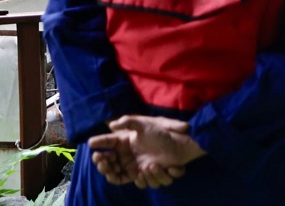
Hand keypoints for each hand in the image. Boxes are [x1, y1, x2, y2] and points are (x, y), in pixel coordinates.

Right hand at [89, 115, 205, 188]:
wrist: (176, 144)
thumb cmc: (160, 132)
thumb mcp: (145, 123)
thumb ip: (129, 121)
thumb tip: (112, 124)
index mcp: (124, 140)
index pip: (107, 141)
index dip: (99, 143)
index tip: (92, 144)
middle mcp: (124, 153)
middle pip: (106, 160)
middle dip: (101, 161)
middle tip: (101, 160)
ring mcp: (130, 164)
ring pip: (113, 172)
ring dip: (110, 171)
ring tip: (111, 168)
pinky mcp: (137, 174)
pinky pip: (125, 179)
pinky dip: (122, 178)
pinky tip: (132, 172)